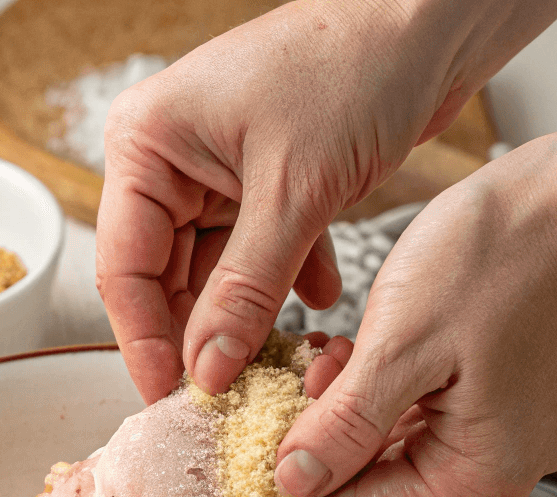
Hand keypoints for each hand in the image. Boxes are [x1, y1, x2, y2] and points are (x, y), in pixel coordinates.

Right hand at [95, 0, 556, 404]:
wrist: (431, 18)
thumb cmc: (355, 66)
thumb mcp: (292, 194)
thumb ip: (245, 291)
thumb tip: (206, 370)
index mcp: (147, 146)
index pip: (125, 268)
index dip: (145, 341)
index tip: (168, 398)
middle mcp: (169, 161)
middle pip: (164, 278)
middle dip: (199, 335)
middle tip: (224, 392)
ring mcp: (214, 174)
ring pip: (212, 274)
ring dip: (247, 314)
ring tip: (276, 357)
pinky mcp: (259, 186)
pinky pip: (255, 256)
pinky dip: (284, 282)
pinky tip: (318, 300)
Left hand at [275, 114, 556, 496]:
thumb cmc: (505, 256)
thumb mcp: (403, 345)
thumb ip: (344, 427)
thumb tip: (293, 487)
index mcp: (475, 473)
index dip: (298, 490)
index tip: (255, 445)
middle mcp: (492, 467)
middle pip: (371, 486)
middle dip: (320, 440)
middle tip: (296, 380)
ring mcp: (496, 432)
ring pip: (387, 448)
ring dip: (342, 410)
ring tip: (325, 356)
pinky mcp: (491, 398)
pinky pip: (413, 415)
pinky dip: (374, 391)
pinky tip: (351, 352)